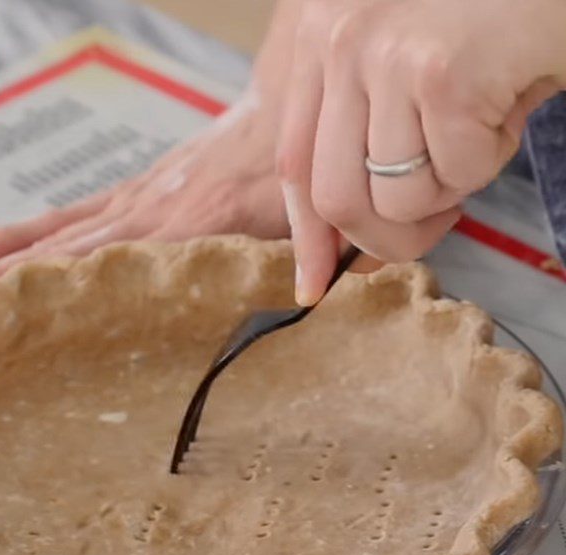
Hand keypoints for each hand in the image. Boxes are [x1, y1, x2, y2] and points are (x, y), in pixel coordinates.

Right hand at [0, 96, 287, 274]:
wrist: (289, 101)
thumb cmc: (302, 165)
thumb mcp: (310, 210)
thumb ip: (307, 249)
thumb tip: (309, 297)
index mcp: (192, 219)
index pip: (118, 258)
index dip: (71, 284)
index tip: (24, 310)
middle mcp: (155, 206)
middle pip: (76, 244)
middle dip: (23, 274)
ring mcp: (143, 196)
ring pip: (69, 226)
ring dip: (17, 248)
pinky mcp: (142, 189)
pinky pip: (82, 211)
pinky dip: (42, 228)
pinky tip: (5, 242)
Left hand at [277, 0, 565, 304]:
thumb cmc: (489, 23)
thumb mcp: (404, 74)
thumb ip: (363, 152)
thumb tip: (354, 257)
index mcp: (319, 36)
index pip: (294, 164)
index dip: (307, 236)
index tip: (315, 284)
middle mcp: (338, 40)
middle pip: (333, 199)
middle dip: (384, 239)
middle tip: (434, 227)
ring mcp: (385, 54)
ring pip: (394, 201)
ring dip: (448, 193)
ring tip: (479, 134)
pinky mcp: (440, 74)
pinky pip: (455, 177)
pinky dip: (489, 163)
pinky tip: (506, 108)